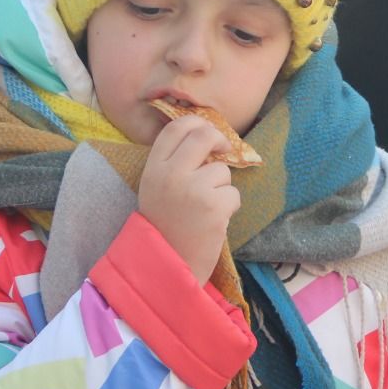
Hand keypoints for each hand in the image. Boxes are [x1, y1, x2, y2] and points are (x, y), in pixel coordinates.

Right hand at [138, 115, 239, 283]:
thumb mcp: (157, 188)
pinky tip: (212, 222)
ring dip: (222, 188)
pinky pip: (233, 194)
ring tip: (205, 209)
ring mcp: (193, 189)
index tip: (209, 134)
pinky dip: (229, 208)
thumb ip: (175, 163)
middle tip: (225, 151)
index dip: (197, 123)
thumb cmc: (165, 226)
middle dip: (220, 141)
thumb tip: (207, 136)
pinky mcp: (213, 206)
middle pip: (204, 135)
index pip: (177, 127)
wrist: (167, 265)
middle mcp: (171, 174)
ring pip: (223, 171)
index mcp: (154, 168)